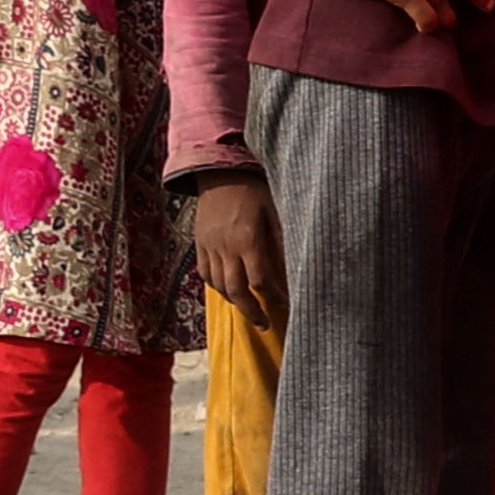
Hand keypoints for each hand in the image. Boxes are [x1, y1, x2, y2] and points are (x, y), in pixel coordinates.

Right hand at [189, 175, 281, 330]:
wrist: (219, 169)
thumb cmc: (253, 187)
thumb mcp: (274, 208)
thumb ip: (282, 238)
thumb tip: (295, 265)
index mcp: (247, 239)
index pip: (260, 280)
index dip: (273, 297)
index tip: (285, 304)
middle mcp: (226, 247)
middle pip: (236, 290)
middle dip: (252, 311)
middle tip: (265, 324)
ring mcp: (210, 246)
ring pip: (218, 285)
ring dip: (234, 301)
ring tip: (249, 309)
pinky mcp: (199, 243)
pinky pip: (205, 272)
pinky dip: (216, 286)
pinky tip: (228, 291)